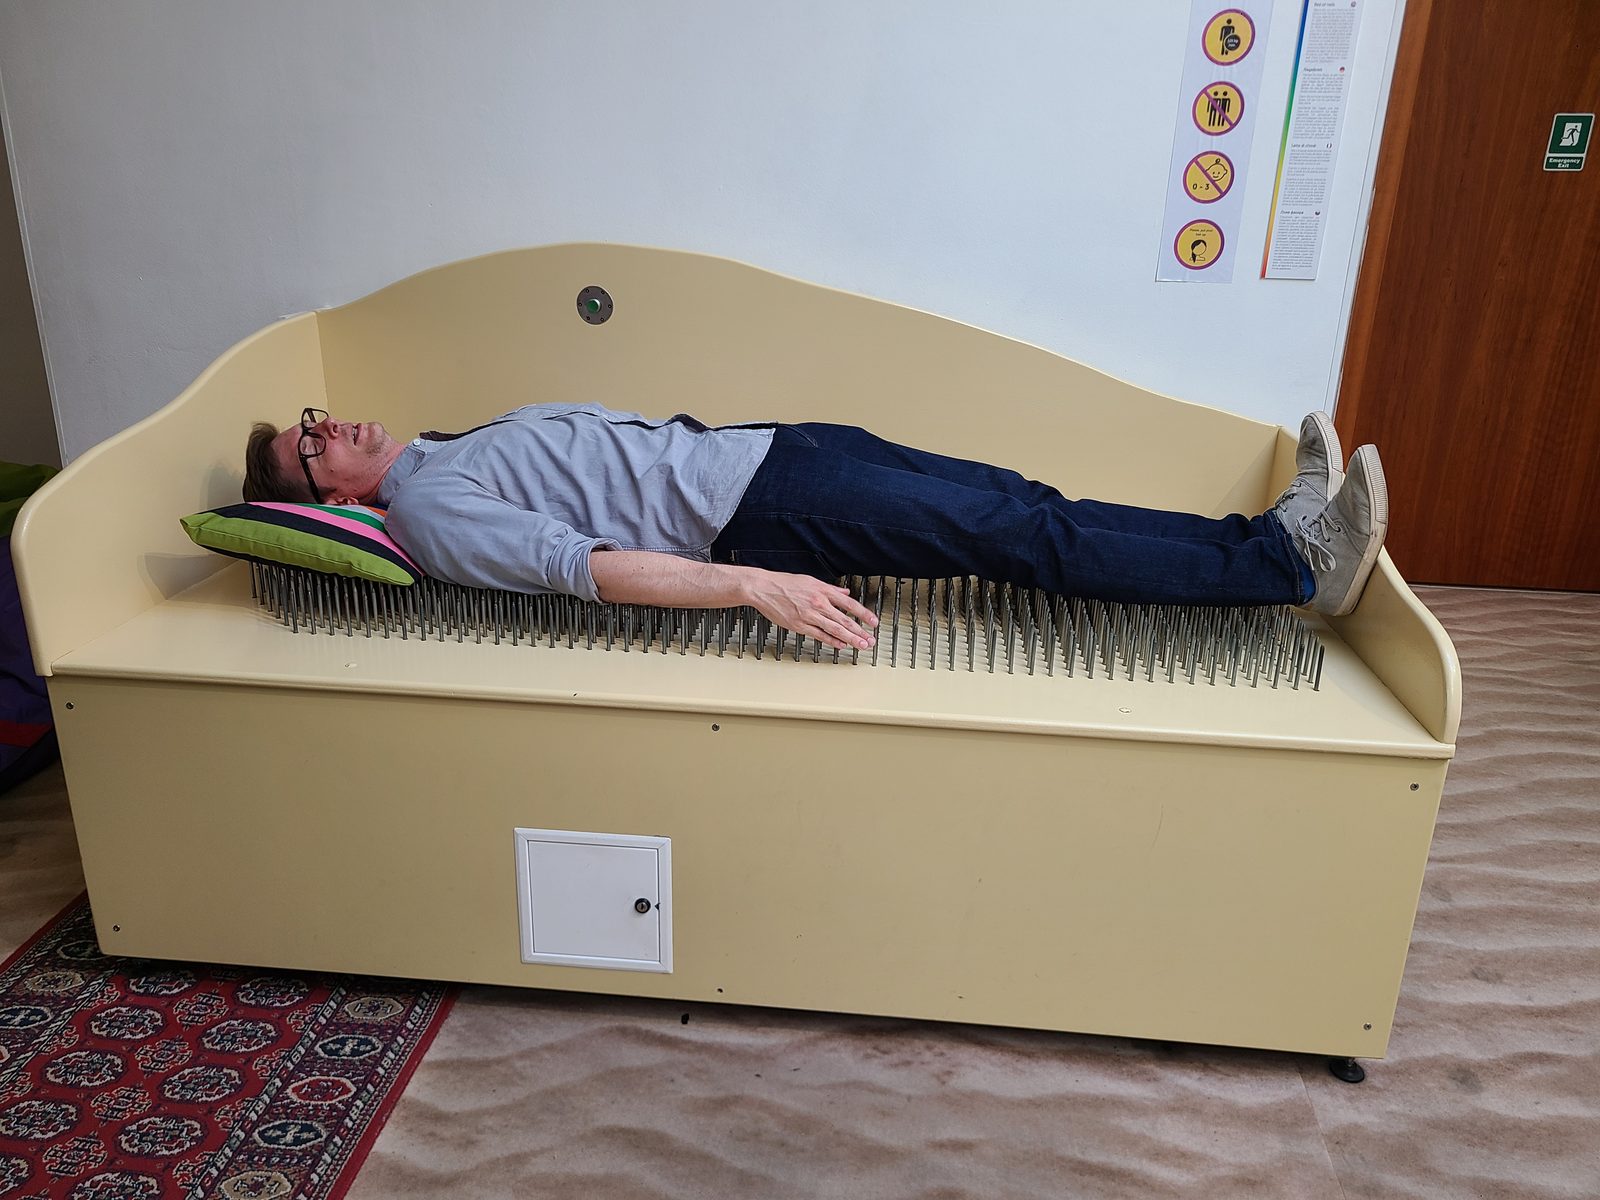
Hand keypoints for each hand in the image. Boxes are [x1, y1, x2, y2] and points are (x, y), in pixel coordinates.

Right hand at [743, 570, 877, 650]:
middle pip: (844, 620)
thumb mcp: (811, 581)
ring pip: (834, 629)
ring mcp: (809, 616)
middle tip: (871, 639)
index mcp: (823, 591)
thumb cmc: (785, 583)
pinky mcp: (799, 625)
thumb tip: (845, 592)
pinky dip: (831, 641)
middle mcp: (818, 603)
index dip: (864, 614)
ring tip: (861, 645)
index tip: (873, 621)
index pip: (849, 604)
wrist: (764, 588)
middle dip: (860, 631)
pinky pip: (819, 635)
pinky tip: (841, 645)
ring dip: (850, 638)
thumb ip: (830, 589)